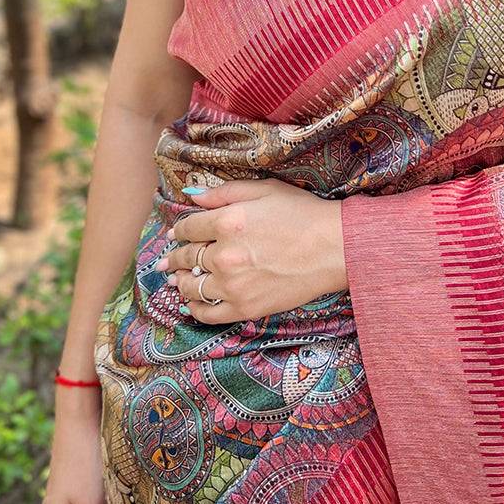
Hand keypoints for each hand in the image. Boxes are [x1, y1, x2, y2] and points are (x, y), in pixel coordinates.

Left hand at [157, 178, 347, 324]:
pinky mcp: (246, 307)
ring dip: (180, 282)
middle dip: (175, 256)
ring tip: (176, 280)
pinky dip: (195, 308)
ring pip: (191, 286)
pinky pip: (207, 313)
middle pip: (186, 257)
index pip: (188, 227)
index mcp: (227, 222)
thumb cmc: (303, 213)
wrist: (335, 248)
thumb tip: (191, 196)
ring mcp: (233, 285)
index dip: (179, 229)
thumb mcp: (264, 190)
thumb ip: (224, 192)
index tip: (176, 233)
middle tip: (168, 259)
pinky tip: (192, 302)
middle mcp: (225, 255)